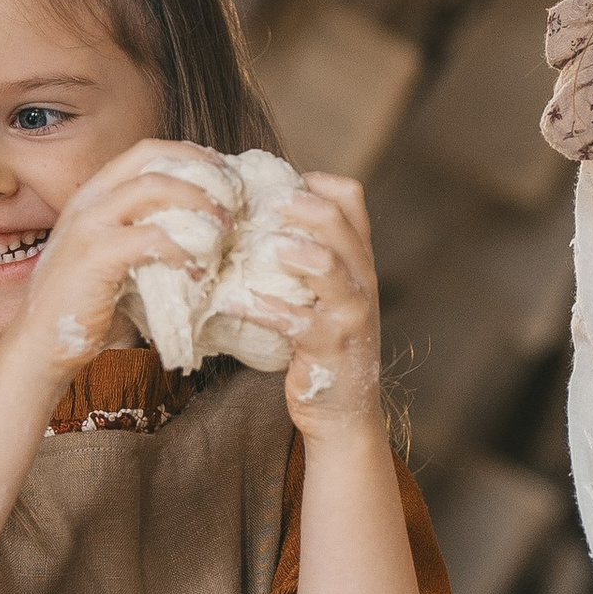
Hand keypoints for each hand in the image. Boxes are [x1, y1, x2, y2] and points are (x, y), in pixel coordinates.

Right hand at [9, 142, 239, 388]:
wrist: (40, 342)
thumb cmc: (84, 305)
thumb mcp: (114, 257)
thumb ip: (144, 236)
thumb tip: (200, 230)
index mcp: (93, 195)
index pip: (145, 152)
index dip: (189, 156)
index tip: (222, 175)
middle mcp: (89, 200)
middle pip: (151, 158)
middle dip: (200, 168)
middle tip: (233, 195)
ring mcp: (89, 224)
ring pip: (154, 186)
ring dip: (198, 203)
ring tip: (223, 230)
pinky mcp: (96, 254)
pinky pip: (152, 237)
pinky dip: (183, 251)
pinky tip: (197, 271)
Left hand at [244, 177, 382, 436]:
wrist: (344, 411)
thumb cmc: (321, 343)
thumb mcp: (324, 294)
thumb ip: (304, 258)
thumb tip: (248, 217)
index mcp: (357, 259)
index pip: (352, 198)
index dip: (316, 182)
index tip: (277, 183)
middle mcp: (360, 280)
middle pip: (339, 223)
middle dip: (299, 205)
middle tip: (261, 203)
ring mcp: (349, 314)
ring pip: (329, 266)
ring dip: (292, 250)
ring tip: (260, 246)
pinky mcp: (329, 346)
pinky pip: (296, 321)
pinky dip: (261, 308)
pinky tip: (231, 302)